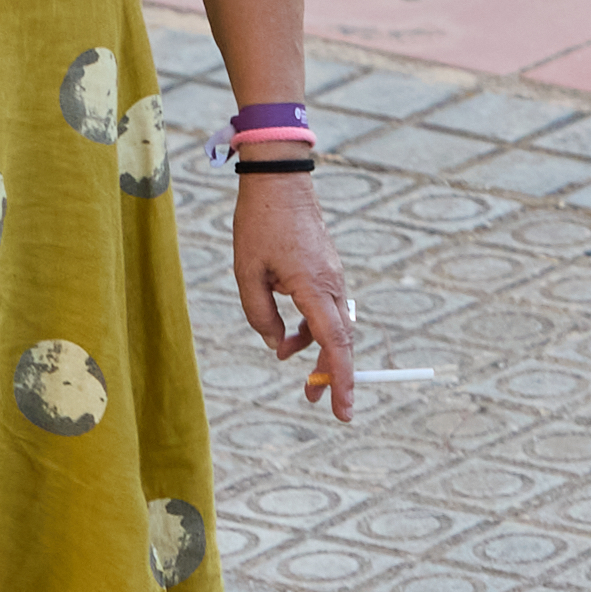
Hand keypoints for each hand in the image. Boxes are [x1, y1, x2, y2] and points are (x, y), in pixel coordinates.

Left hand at [234, 171, 361, 422]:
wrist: (280, 181)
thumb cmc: (259, 224)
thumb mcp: (246, 273)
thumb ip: (260, 315)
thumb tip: (276, 346)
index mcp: (314, 287)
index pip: (334, 345)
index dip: (340, 380)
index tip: (343, 410)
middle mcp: (332, 285)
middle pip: (339, 341)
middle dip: (329, 373)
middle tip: (311, 398)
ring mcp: (332, 276)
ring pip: (331, 324)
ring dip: (315, 348)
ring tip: (292, 365)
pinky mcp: (326, 270)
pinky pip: (325, 308)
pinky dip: (312, 326)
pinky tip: (290, 335)